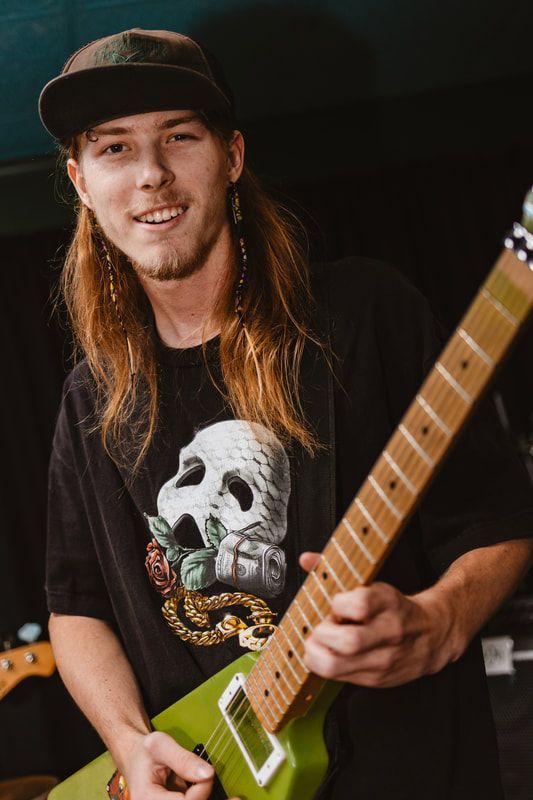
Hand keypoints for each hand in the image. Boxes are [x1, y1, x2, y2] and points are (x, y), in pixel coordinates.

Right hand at [121, 730, 238, 798]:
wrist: (136, 759)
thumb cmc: (145, 752)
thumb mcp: (160, 745)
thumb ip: (182, 758)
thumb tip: (208, 773)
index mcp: (146, 798)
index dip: (201, 789)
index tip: (207, 772)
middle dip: (208, 797)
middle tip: (233, 797)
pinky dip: (208, 799)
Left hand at [299, 552, 455, 687]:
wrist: (434, 634)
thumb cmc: (395, 607)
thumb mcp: (374, 584)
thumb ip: (337, 571)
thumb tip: (306, 559)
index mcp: (389, 602)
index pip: (359, 604)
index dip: (338, 604)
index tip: (335, 603)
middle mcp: (389, 631)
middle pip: (348, 641)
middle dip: (322, 634)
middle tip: (320, 627)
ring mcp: (384, 658)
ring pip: (337, 666)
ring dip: (316, 654)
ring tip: (318, 643)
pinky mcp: (377, 679)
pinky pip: (339, 678)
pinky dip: (324, 665)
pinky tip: (327, 654)